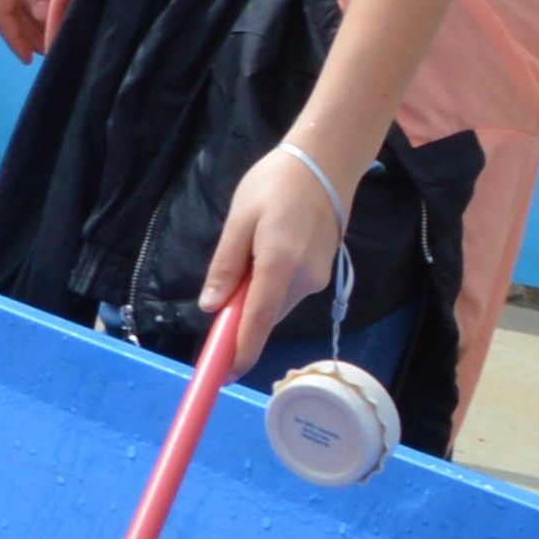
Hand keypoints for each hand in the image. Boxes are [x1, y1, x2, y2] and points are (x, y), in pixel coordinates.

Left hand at [201, 136, 348, 352]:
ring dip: (255, 300)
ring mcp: (318, 278)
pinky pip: (288, 291)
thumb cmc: (275, 185)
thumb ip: (226, 266)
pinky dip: (270, 288)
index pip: (257, 321)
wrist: (325, 164)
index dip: (240, 350)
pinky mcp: (323, 273)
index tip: (223, 374)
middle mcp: (304, 279)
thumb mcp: (239, 220)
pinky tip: (262, 258)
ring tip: (243, 261)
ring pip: (276, 304)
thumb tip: (213, 306)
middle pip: (265, 315)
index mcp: (279, 265)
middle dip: (240, 319)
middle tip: (218, 304)